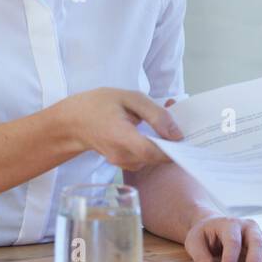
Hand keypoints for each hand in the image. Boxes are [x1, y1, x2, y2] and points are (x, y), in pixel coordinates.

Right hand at [55, 88, 182, 171]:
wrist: (72, 122)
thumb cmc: (98, 105)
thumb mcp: (128, 98)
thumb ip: (154, 114)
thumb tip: (177, 134)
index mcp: (121, 137)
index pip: (152, 152)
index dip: (173, 149)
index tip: (188, 138)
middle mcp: (121, 156)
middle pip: (156, 157)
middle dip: (172, 142)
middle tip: (179, 123)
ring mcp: (122, 163)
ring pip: (153, 159)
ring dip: (163, 143)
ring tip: (162, 122)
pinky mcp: (124, 164)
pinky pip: (145, 158)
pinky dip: (153, 146)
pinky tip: (152, 131)